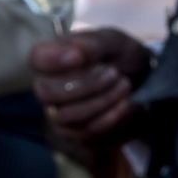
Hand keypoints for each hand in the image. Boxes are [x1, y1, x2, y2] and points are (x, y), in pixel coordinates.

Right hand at [31, 28, 153, 144]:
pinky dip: (110, 117)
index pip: (36, 60)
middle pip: (48, 93)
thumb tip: (76, 52)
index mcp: (51, 59)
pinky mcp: (77, 134)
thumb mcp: (112, 42)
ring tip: (125, 85)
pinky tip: (127, 103)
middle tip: (115, 73)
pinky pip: (87, 132)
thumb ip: (93, 45)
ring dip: (101, 101)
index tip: (79, 56)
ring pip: (68, 116)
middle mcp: (48, 88)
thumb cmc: (118, 56)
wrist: (141, 82)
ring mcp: (60, 114)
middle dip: (85, 85)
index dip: (53, 60)